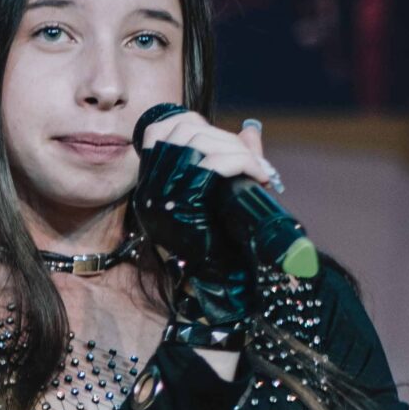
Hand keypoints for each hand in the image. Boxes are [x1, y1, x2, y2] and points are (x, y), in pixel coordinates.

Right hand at [131, 108, 279, 348]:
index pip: (157, 133)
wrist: (220, 285)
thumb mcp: (220, 194)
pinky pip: (214, 164)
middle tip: (251, 159)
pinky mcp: (183, 205)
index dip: (190, 124)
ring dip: (236, 149)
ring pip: (199, 143)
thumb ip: (232, 158)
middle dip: (224, 137)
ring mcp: (162, 197)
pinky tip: (259, 174)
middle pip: (184, 134)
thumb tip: (250, 129)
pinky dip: (242, 162)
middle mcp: (149, 190)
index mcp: (150, 187)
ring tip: (257, 168)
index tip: (218, 140)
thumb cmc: (222, 242)